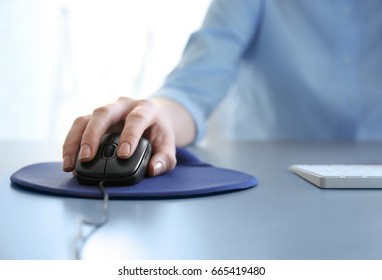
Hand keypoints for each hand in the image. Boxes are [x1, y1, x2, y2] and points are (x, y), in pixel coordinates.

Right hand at [62, 97, 177, 176]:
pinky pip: (78, 126)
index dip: (130, 135)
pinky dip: (71, 143)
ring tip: (71, 164)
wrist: (153, 118)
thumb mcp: (168, 145)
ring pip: (85, 118)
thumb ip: (165, 159)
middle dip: (93, 135)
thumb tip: (153, 170)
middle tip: (88, 158)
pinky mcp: (94, 118)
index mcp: (146, 109)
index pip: (136, 118)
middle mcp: (124, 105)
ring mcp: (107, 110)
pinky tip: (69, 161)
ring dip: (75, 140)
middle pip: (104, 113)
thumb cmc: (159, 133)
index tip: (123, 155)